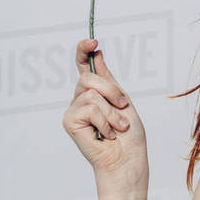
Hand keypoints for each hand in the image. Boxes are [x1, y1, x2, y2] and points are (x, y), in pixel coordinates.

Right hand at [62, 38, 147, 185]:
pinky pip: (89, 108)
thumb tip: (98, 53)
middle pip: (90, 77)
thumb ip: (108, 79)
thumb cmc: (129, 135)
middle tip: (123, 108)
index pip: (84, 65)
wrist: (127, 158)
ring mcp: (74, 109)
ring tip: (118, 128)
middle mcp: (81, 98)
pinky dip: (104, 122)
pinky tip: (106, 135)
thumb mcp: (123, 101)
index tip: (92, 41)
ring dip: (112, 112)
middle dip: (112, 91)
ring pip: (92, 94)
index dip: (84, 50)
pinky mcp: (70, 121)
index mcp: (96, 91)